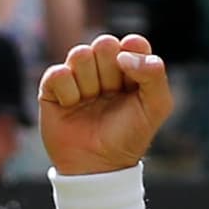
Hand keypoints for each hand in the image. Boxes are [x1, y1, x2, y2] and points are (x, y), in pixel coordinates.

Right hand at [39, 35, 174, 174]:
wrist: (98, 165)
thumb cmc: (129, 135)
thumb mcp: (156, 107)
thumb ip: (154, 75)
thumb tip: (125, 54)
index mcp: (131, 69)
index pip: (134, 43)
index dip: (134, 55)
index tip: (133, 78)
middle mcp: (103, 68)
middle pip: (105, 44)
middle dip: (111, 71)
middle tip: (112, 94)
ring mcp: (77, 76)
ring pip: (80, 54)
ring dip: (90, 82)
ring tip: (92, 102)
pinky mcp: (52, 88)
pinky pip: (58, 73)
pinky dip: (68, 92)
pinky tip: (72, 106)